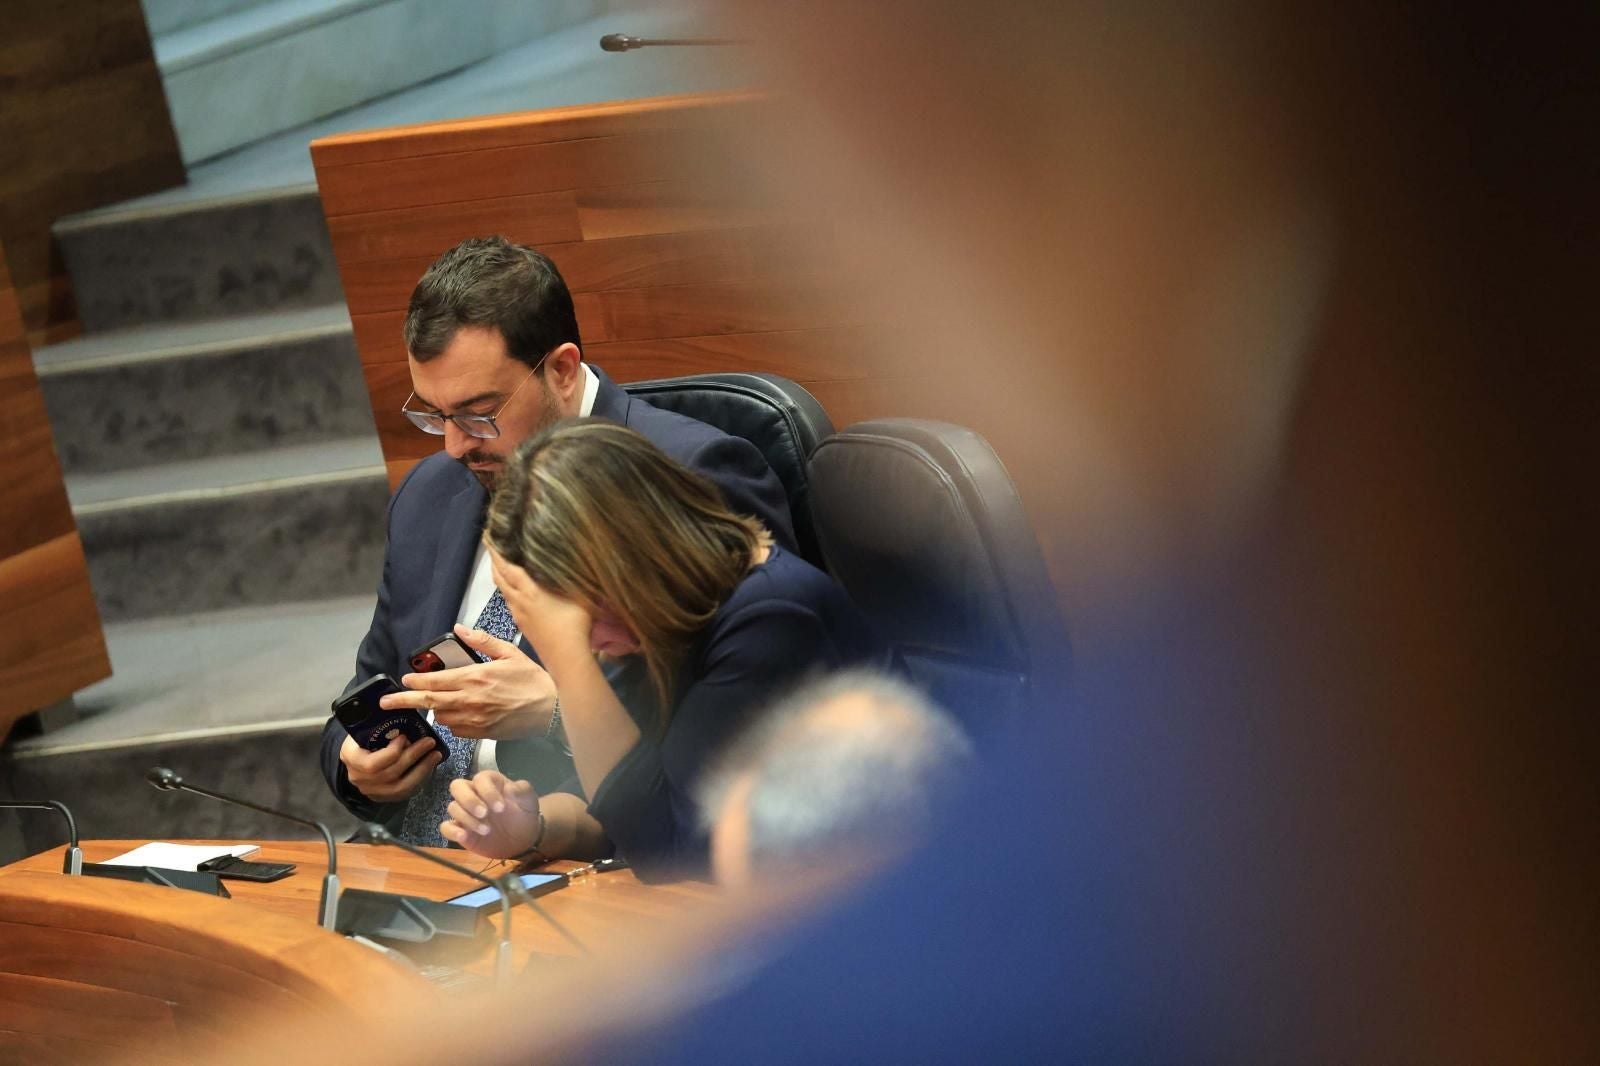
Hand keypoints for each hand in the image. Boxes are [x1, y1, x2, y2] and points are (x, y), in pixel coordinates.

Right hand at [339, 733, 440, 802]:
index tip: (405, 737)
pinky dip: (420, 779)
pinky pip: (404, 792)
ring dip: (421, 770)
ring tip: (435, 755)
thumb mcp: (366, 727)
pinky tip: (429, 766)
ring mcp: (370, 790)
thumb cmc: (364, 736)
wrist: (358, 754)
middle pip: (390, 773)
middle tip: (429, 742)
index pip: (372, 763)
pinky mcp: (383, 796)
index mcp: (350, 758)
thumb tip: (406, 716)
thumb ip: (382, 726)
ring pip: (400, 787)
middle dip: (413, 756)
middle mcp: (358, 778)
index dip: (392, 752)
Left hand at [383, 625, 556, 739]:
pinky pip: (456, 730)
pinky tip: (457, 712)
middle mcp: (470, 700)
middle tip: (386, 703)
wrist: (550, 710)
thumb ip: (482, 641)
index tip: (403, 680)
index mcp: (475, 677)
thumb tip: (460, 629)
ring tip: (436, 702)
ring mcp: (474, 719)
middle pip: (429, 701)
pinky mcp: (481, 733)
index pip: (435, 680)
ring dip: (434, 709)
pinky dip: (451, 721)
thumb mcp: (509, 653)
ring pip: (441, 716)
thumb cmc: (532, 681)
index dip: (416, 680)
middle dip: (404, 701)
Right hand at [440, 770, 542, 858]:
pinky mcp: (461, 829)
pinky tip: (464, 837)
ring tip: (487, 830)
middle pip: (457, 787)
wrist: (523, 837)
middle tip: (484, 813)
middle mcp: (474, 794)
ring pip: (453, 807)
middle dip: (469, 800)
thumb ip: (521, 790)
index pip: (480, 779)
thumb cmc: (524, 812)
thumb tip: (509, 789)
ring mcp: (465, 812)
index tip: (501, 807)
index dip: (488, 791)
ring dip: (467, 818)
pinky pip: (446, 827)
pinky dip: (451, 831)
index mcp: (489, 782)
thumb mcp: (528, 798)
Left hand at [487, 547, 592, 661]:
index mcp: (530, 590)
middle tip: (492, 546)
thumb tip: (575, 560)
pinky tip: (514, 590)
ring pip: (503, 590)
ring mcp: (519, 614)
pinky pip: (509, 601)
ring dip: (499, 576)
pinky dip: (506, 589)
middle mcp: (520, 600)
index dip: (496, 552)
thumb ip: (574, 577)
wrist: (566, 657)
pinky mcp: (523, 625)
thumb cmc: (574, 624)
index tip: (489, 537)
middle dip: (494, 561)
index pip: (507, 566)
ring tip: (500, 565)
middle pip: (500, 577)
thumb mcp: (579, 595)